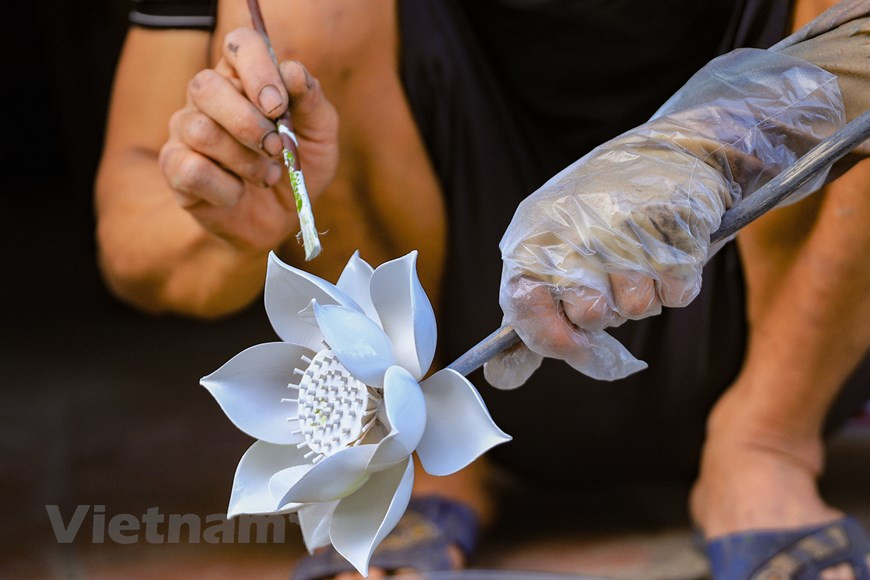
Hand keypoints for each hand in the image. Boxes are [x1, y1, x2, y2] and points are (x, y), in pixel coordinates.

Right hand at [159, 27, 338, 251]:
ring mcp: (186, 129)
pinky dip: (226, 188)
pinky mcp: (175, 167)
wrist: (281, 220)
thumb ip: (311, 102)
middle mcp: (209, 97)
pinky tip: (238, 193)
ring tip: (267, 177)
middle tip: (276, 148)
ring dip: (245, 161)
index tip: (278, 106)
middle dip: (248, 123)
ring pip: (201, 131)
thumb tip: (293, 71)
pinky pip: (192, 169)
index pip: (239, 44)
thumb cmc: (298, 169)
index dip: (258, 69)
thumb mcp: (320, 136)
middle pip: (206, 86)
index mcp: (245, 78)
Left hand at [490, 48, 844, 384]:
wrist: (669, 151)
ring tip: (641, 260)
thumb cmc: (599, 217)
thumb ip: (531, 317)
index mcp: (534, 233)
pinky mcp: (675, 225)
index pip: (522, 301)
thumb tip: (503, 380)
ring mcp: (626, 224)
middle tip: (611, 284)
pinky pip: (677, 294)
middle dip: (606, 313)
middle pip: (589, 314)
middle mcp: (573, 227)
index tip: (571, 348)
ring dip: (644, 297)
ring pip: (637, 308)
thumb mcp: (549, 254)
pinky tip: (669, 252)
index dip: (546, 337)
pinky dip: (677, 285)